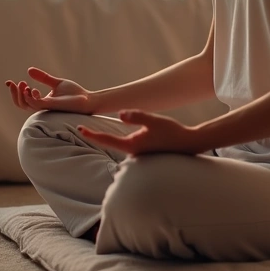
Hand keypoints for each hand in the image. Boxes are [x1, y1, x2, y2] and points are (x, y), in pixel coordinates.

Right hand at [5, 67, 94, 113]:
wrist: (87, 99)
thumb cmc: (74, 94)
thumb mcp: (55, 83)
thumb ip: (43, 78)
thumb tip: (29, 70)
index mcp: (41, 101)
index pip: (23, 99)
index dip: (14, 92)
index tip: (9, 82)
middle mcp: (42, 105)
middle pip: (21, 104)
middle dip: (14, 94)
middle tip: (15, 83)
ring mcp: (46, 107)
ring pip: (26, 105)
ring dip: (22, 95)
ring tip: (24, 85)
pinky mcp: (52, 106)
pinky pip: (36, 104)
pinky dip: (31, 98)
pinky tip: (33, 89)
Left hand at [78, 110, 204, 154]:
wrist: (189, 144)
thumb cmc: (172, 132)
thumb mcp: (153, 120)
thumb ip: (137, 116)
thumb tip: (120, 115)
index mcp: (132, 146)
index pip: (106, 140)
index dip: (91, 134)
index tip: (79, 128)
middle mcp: (133, 153)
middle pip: (111, 144)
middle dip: (98, 137)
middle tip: (81, 128)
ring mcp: (138, 155)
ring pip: (120, 145)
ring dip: (111, 138)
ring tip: (99, 131)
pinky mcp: (144, 154)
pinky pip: (129, 146)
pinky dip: (122, 140)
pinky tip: (124, 136)